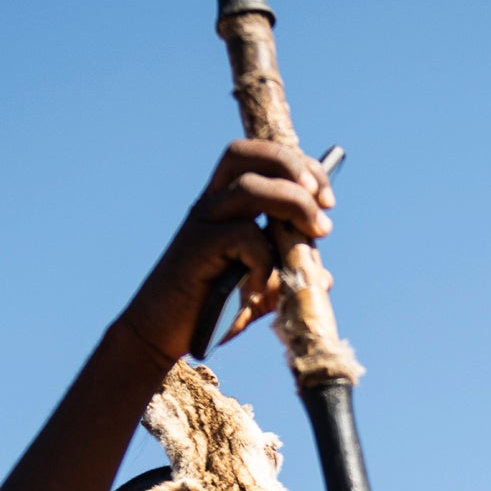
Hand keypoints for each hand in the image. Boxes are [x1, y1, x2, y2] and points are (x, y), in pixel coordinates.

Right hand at [112, 141, 335, 362]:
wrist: (163, 335)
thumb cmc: (210, 310)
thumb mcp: (260, 291)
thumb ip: (287, 277)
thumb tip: (323, 277)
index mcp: (227, 203)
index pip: (261, 158)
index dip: (299, 166)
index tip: (327, 200)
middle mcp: (213, 204)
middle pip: (250, 155)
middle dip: (295, 168)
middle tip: (324, 202)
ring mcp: (203, 223)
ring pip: (251, 188)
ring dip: (293, 204)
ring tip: (315, 233)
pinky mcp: (197, 247)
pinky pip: (244, 236)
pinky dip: (265, 260)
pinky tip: (258, 288)